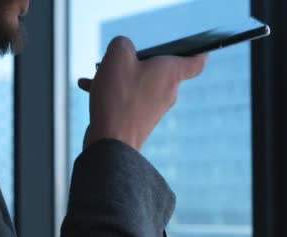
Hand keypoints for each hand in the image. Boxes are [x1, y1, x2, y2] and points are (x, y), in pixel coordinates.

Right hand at [78, 36, 207, 150]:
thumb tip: (123, 51)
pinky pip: (127, 98)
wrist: (111, 141)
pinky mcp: (139, 120)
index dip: (198, 52)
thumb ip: (122, 44)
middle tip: (116, 59)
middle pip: (158, 69)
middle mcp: (166, 91)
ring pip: (137, 83)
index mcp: (170, 73)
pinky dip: (110, 91)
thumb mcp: (116, 56)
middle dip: (135, 61)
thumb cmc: (118, 97)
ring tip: (96, 74)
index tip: (199, 49)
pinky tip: (87, 86)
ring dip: (117, 76)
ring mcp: (153, 108)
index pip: (195, 62)